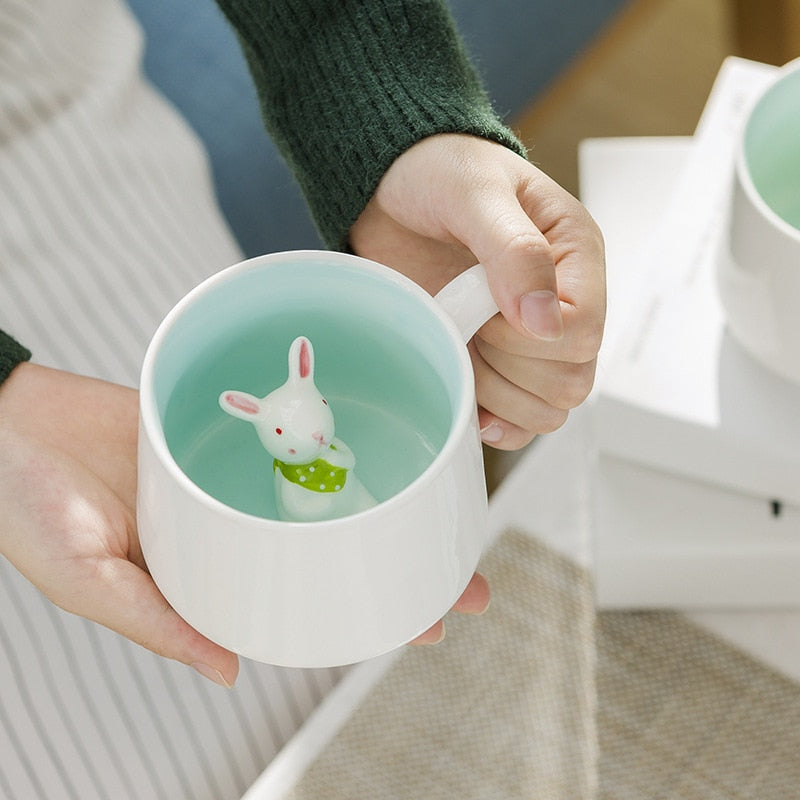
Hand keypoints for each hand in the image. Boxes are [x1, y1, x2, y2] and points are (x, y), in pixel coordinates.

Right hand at [0, 364, 482, 665]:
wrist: (4, 426)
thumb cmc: (29, 509)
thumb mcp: (86, 579)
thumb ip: (156, 623)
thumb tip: (229, 668)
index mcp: (209, 571)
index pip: (302, 600)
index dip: (364, 614)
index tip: (429, 621)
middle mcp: (235, 523)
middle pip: (332, 544)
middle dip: (401, 562)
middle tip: (469, 579)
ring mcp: (236, 472)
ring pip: (323, 488)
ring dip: (381, 499)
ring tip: (447, 508)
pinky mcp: (226, 422)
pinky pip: (286, 429)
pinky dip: (326, 437)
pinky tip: (375, 438)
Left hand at [350, 133, 605, 449]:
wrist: (389, 189)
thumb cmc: (438, 171)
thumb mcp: (474, 193)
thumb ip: (514, 251)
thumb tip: (544, 322)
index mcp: (575, 257)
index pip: (584, 331)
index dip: (530, 337)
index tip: (483, 306)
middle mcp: (562, 304)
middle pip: (571, 381)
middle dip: (510, 365)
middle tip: (467, 319)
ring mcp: (529, 340)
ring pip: (548, 408)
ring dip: (496, 392)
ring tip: (460, 342)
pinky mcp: (497, 364)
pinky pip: (519, 422)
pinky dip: (493, 421)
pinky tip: (466, 395)